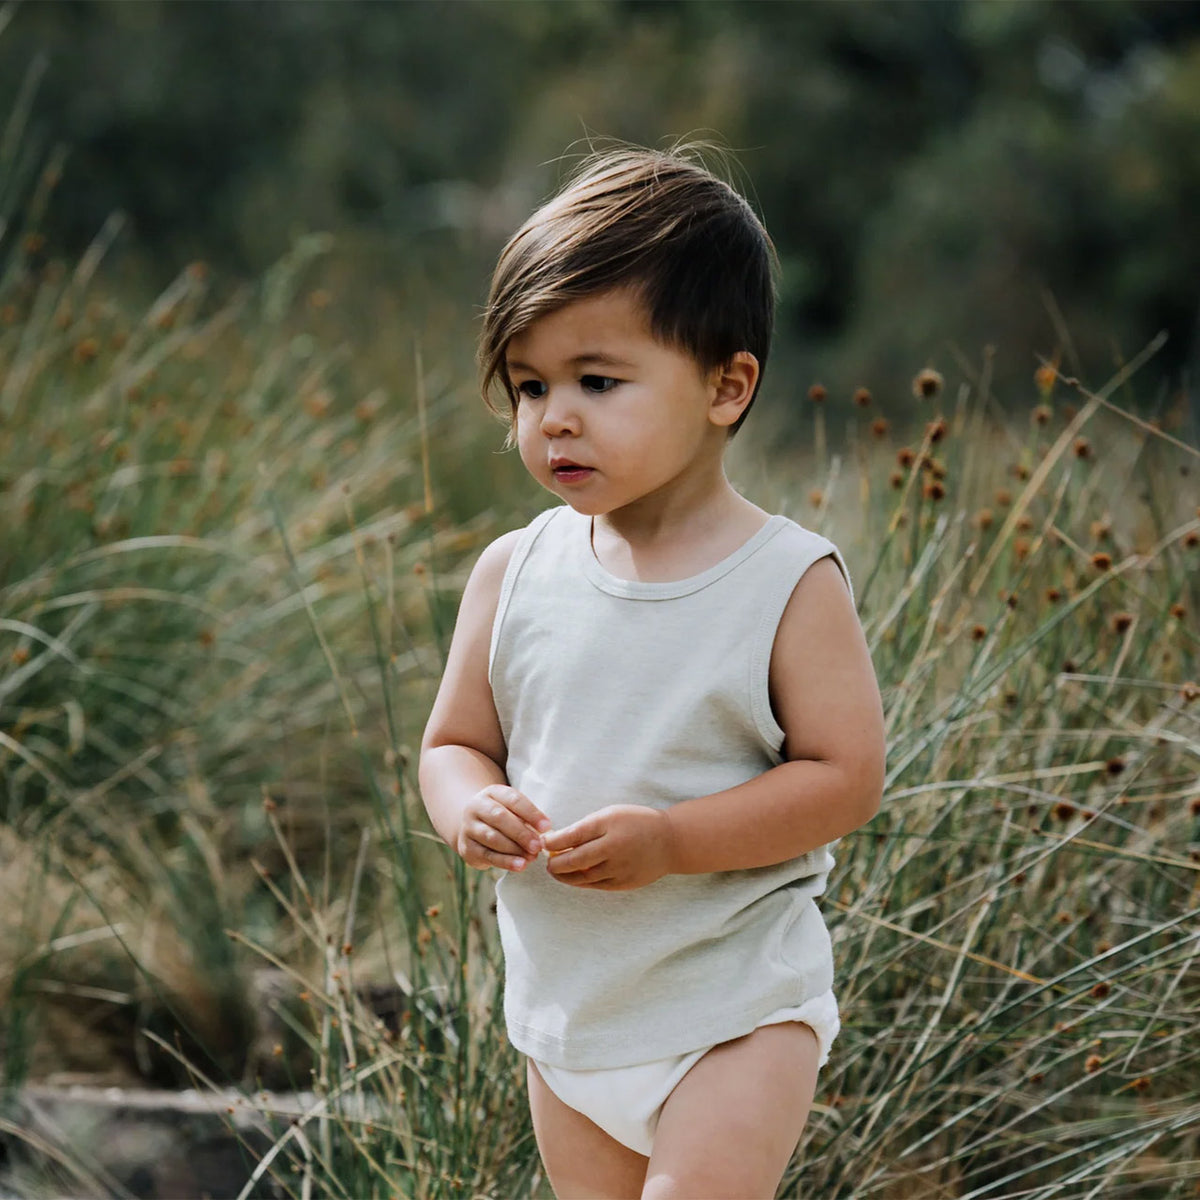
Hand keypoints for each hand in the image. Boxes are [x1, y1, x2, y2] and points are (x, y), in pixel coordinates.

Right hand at [457, 785, 551, 873]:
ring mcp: (469, 827)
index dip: (531, 813)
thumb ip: (527, 818)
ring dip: (514, 849)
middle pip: (499, 818)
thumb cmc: (503, 818)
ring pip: (492, 837)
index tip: (547, 827)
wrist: (473, 827)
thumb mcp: (513, 810)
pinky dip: (506, 862)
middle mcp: (476, 807)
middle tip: (538, 845)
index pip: (513, 799)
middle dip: (521, 833)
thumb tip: (544, 833)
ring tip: (532, 857)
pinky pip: (487, 855)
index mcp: (492, 793)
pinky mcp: (467, 848)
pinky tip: (520, 866)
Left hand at [540, 805, 675, 890]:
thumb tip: (556, 842)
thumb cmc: (636, 823)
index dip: (552, 842)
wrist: (670, 841)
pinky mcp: (624, 883)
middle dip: (555, 864)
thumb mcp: (611, 815)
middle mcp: (614, 847)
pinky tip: (573, 877)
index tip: (543, 843)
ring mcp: (619, 868)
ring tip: (556, 871)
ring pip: (582, 878)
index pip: (572, 836)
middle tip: (546, 863)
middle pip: (574, 860)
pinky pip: (595, 885)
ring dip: (564, 876)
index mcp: (609, 824)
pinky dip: (581, 882)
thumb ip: (585, 827)